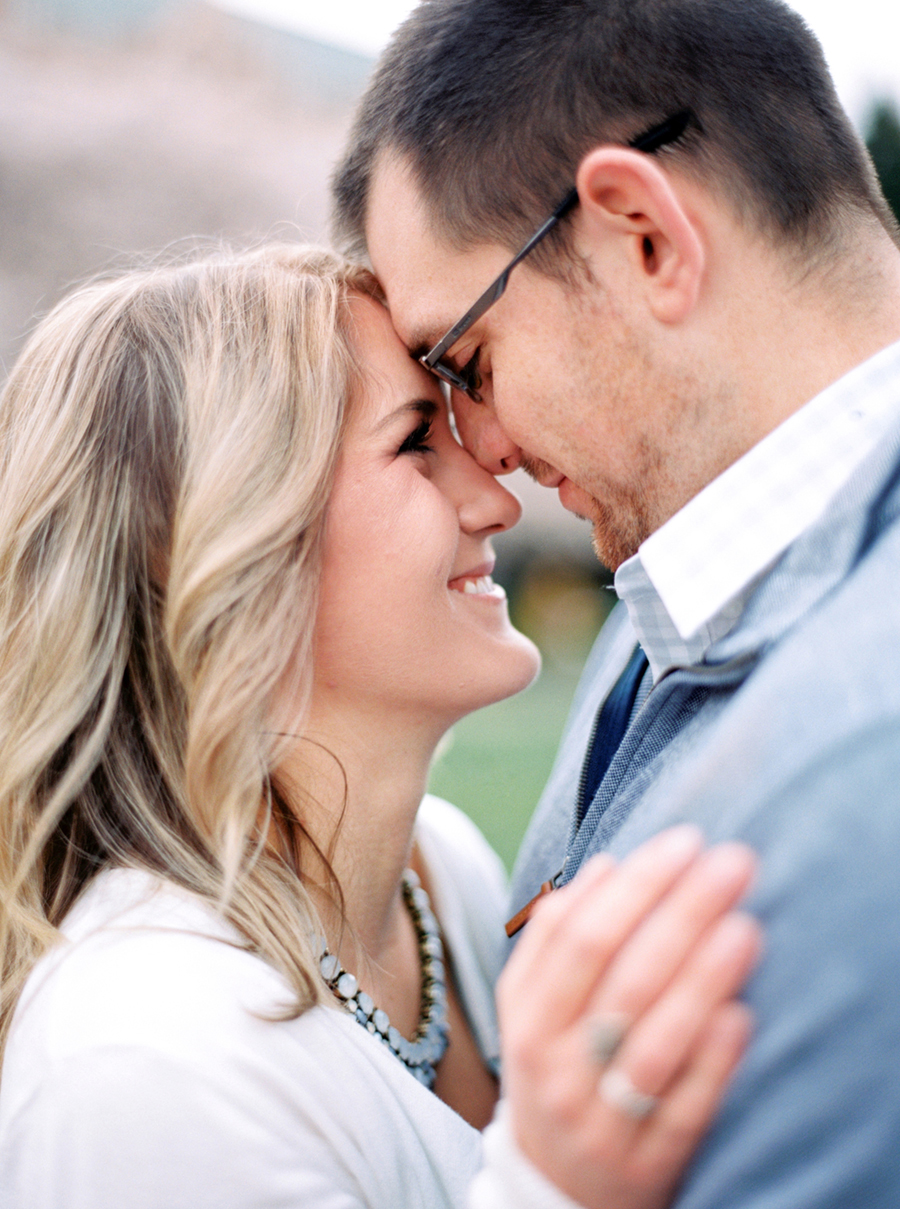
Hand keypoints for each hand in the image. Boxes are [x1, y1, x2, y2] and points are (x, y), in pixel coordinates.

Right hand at [497, 826, 761, 1208]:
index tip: (685, 841)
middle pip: (622, 976)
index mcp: (528, 1017)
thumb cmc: (555, 1071)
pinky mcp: (644, 1164)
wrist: (553, 1188)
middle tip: (733, 862)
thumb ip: (557, 939)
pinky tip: (740, 1014)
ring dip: (701, 978)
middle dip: (680, 910)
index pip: (581, 935)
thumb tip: (605, 866)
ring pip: (652, 1040)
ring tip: (745, 925)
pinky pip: (681, 1109)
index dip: (636, 885)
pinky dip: (710, 1061)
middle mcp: (555, 1066)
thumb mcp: (534, 1009)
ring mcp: (598, 1119)